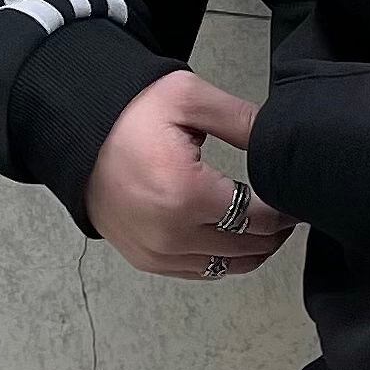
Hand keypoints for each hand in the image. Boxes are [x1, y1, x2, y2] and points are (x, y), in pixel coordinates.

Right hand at [85, 70, 294, 278]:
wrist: (74, 133)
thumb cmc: (127, 114)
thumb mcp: (188, 98)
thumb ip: (242, 120)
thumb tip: (282, 141)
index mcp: (185, 195)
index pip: (260, 218)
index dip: (286, 209)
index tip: (295, 195)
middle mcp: (171, 235)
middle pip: (249, 247)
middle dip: (275, 230)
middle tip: (286, 207)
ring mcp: (157, 254)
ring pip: (229, 267)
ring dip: (254, 248)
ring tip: (264, 221)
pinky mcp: (147, 261)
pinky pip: (202, 272)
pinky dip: (225, 257)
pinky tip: (233, 233)